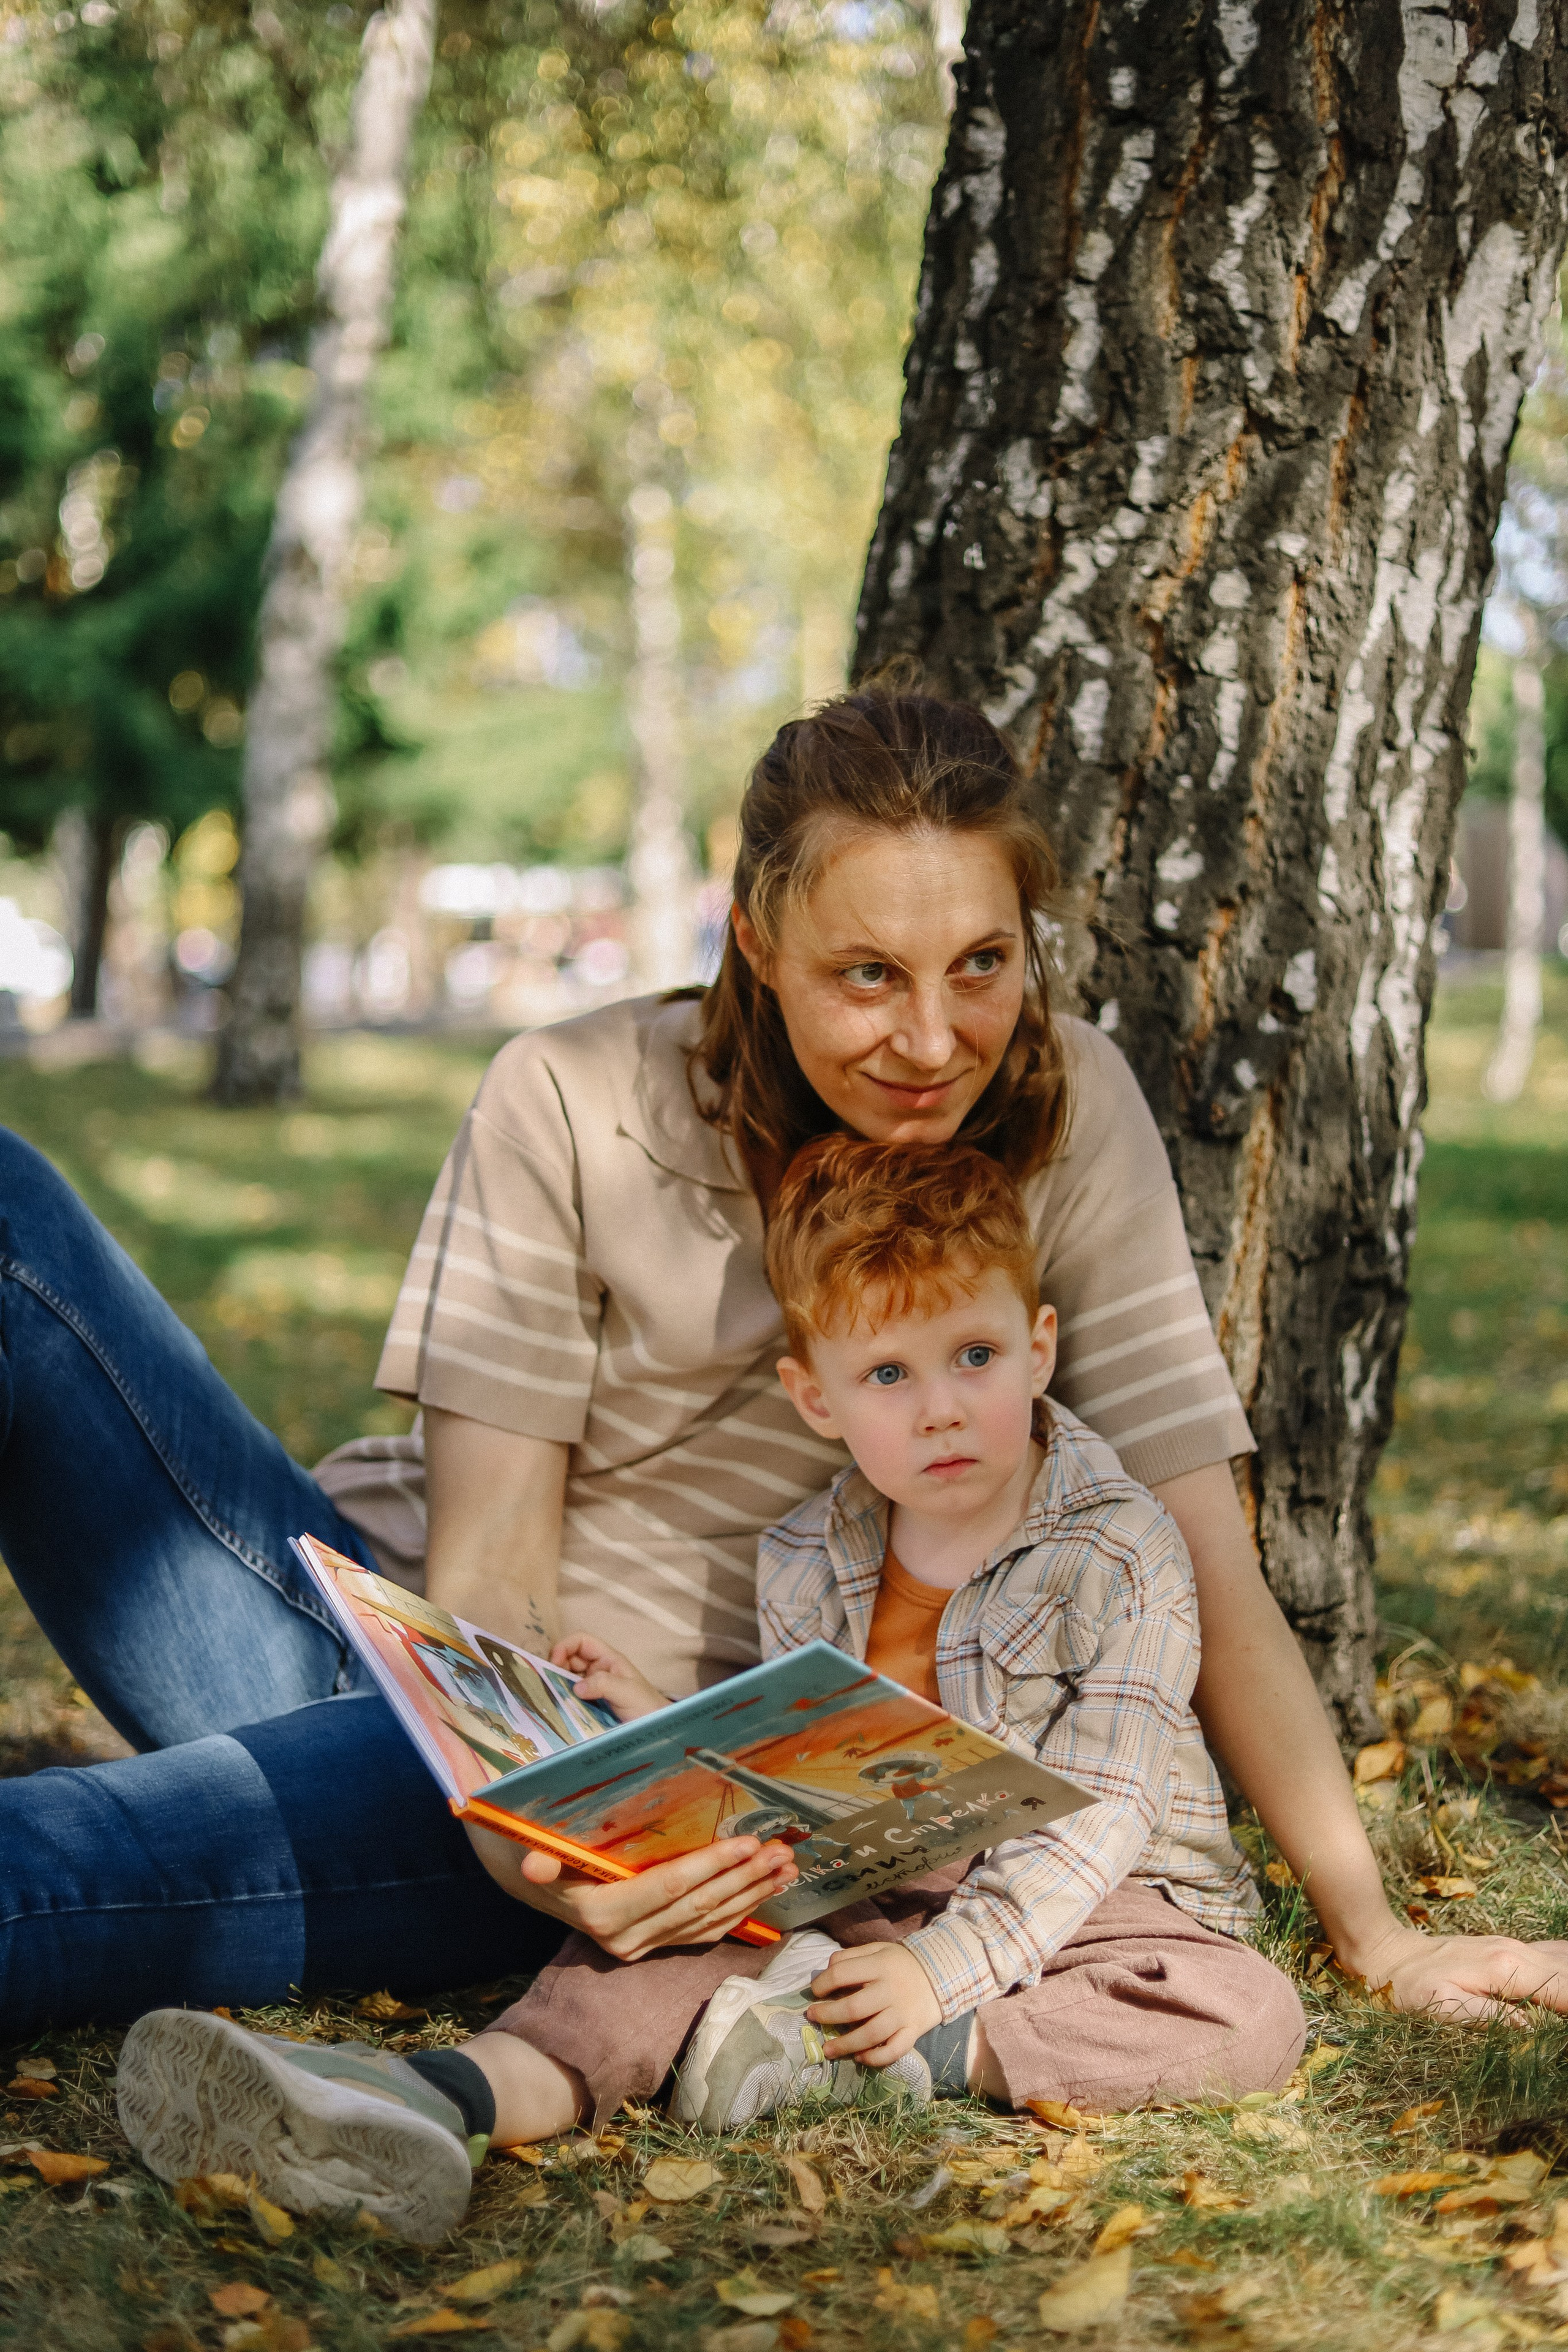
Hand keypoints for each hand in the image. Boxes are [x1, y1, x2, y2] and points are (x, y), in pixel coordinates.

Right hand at [510, 1835, 798, 1959]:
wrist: (540, 1889)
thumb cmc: (543, 1855)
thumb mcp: (534, 1851)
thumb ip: (541, 1862)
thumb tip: (534, 1865)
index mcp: (602, 1912)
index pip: (668, 1887)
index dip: (710, 1866)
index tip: (750, 1844)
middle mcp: (624, 1938)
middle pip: (697, 1906)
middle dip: (744, 1879)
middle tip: (783, 1853)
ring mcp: (641, 1948)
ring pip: (706, 1922)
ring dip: (750, 1895)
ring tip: (786, 1869)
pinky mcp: (653, 1949)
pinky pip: (702, 1934)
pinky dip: (736, 1914)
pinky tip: (763, 1893)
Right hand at [550, 1631, 667, 1721]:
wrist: (656, 1730)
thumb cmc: (647, 1706)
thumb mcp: (627, 1692)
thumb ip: (604, 1684)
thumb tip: (576, 1687)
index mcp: (608, 1659)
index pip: (582, 1641)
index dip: (565, 1646)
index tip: (554, 1663)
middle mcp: (598, 1670)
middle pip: (570, 1659)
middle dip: (557, 1667)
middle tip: (548, 1684)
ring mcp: (593, 1687)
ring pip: (568, 1679)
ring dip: (557, 1685)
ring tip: (549, 1696)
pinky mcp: (589, 1704)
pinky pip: (571, 1697)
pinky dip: (562, 1699)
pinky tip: (557, 1707)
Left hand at [806, 1941, 941, 2065]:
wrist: (941, 1975)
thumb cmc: (900, 1963)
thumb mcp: (877, 1949)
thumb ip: (851, 1956)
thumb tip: (826, 1970)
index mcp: (880, 1966)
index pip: (842, 1973)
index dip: (823, 1983)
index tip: (815, 1991)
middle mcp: (890, 1991)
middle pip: (854, 2008)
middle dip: (827, 2015)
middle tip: (812, 2018)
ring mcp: (903, 2014)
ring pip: (871, 2034)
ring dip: (845, 2045)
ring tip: (827, 2050)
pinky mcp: (913, 2032)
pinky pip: (894, 2050)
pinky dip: (876, 2058)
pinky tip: (860, 2058)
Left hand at [1348, 1922, 1567, 2020]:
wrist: (1383, 1952)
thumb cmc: (1406, 1987)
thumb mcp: (1439, 2007)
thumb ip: (1488, 2017)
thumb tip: (1533, 2030)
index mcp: (1507, 1969)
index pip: (1566, 1991)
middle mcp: (1519, 1952)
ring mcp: (1517, 1948)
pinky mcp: (1512, 1951)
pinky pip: (1557, 1956)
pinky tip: (1567, 1975)